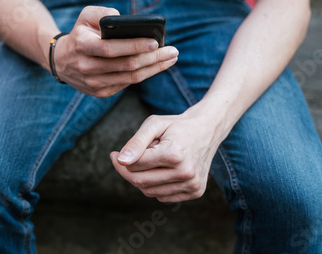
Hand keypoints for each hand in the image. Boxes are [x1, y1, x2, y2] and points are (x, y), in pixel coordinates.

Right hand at [52, 6, 177, 97]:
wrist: (61, 61)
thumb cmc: (80, 34)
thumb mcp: (85, 16)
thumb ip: (103, 12)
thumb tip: (127, 21)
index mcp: (82, 46)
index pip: (112, 48)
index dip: (134, 46)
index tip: (155, 42)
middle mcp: (87, 67)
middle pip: (127, 65)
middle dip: (153, 58)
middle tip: (173, 51)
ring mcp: (94, 83)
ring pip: (131, 78)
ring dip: (154, 68)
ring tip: (171, 59)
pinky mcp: (101, 92)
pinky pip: (127, 84)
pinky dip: (144, 74)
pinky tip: (156, 66)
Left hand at [110, 105, 229, 201]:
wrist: (207, 130)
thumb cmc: (176, 126)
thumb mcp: (154, 124)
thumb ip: (136, 142)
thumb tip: (121, 161)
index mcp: (175, 153)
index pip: (136, 165)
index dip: (121, 160)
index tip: (114, 154)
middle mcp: (186, 172)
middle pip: (140, 181)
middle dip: (127, 172)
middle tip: (122, 160)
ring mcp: (192, 184)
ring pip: (150, 192)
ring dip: (142, 179)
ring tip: (150, 161)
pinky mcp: (196, 192)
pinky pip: (162, 197)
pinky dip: (155, 186)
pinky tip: (161, 170)